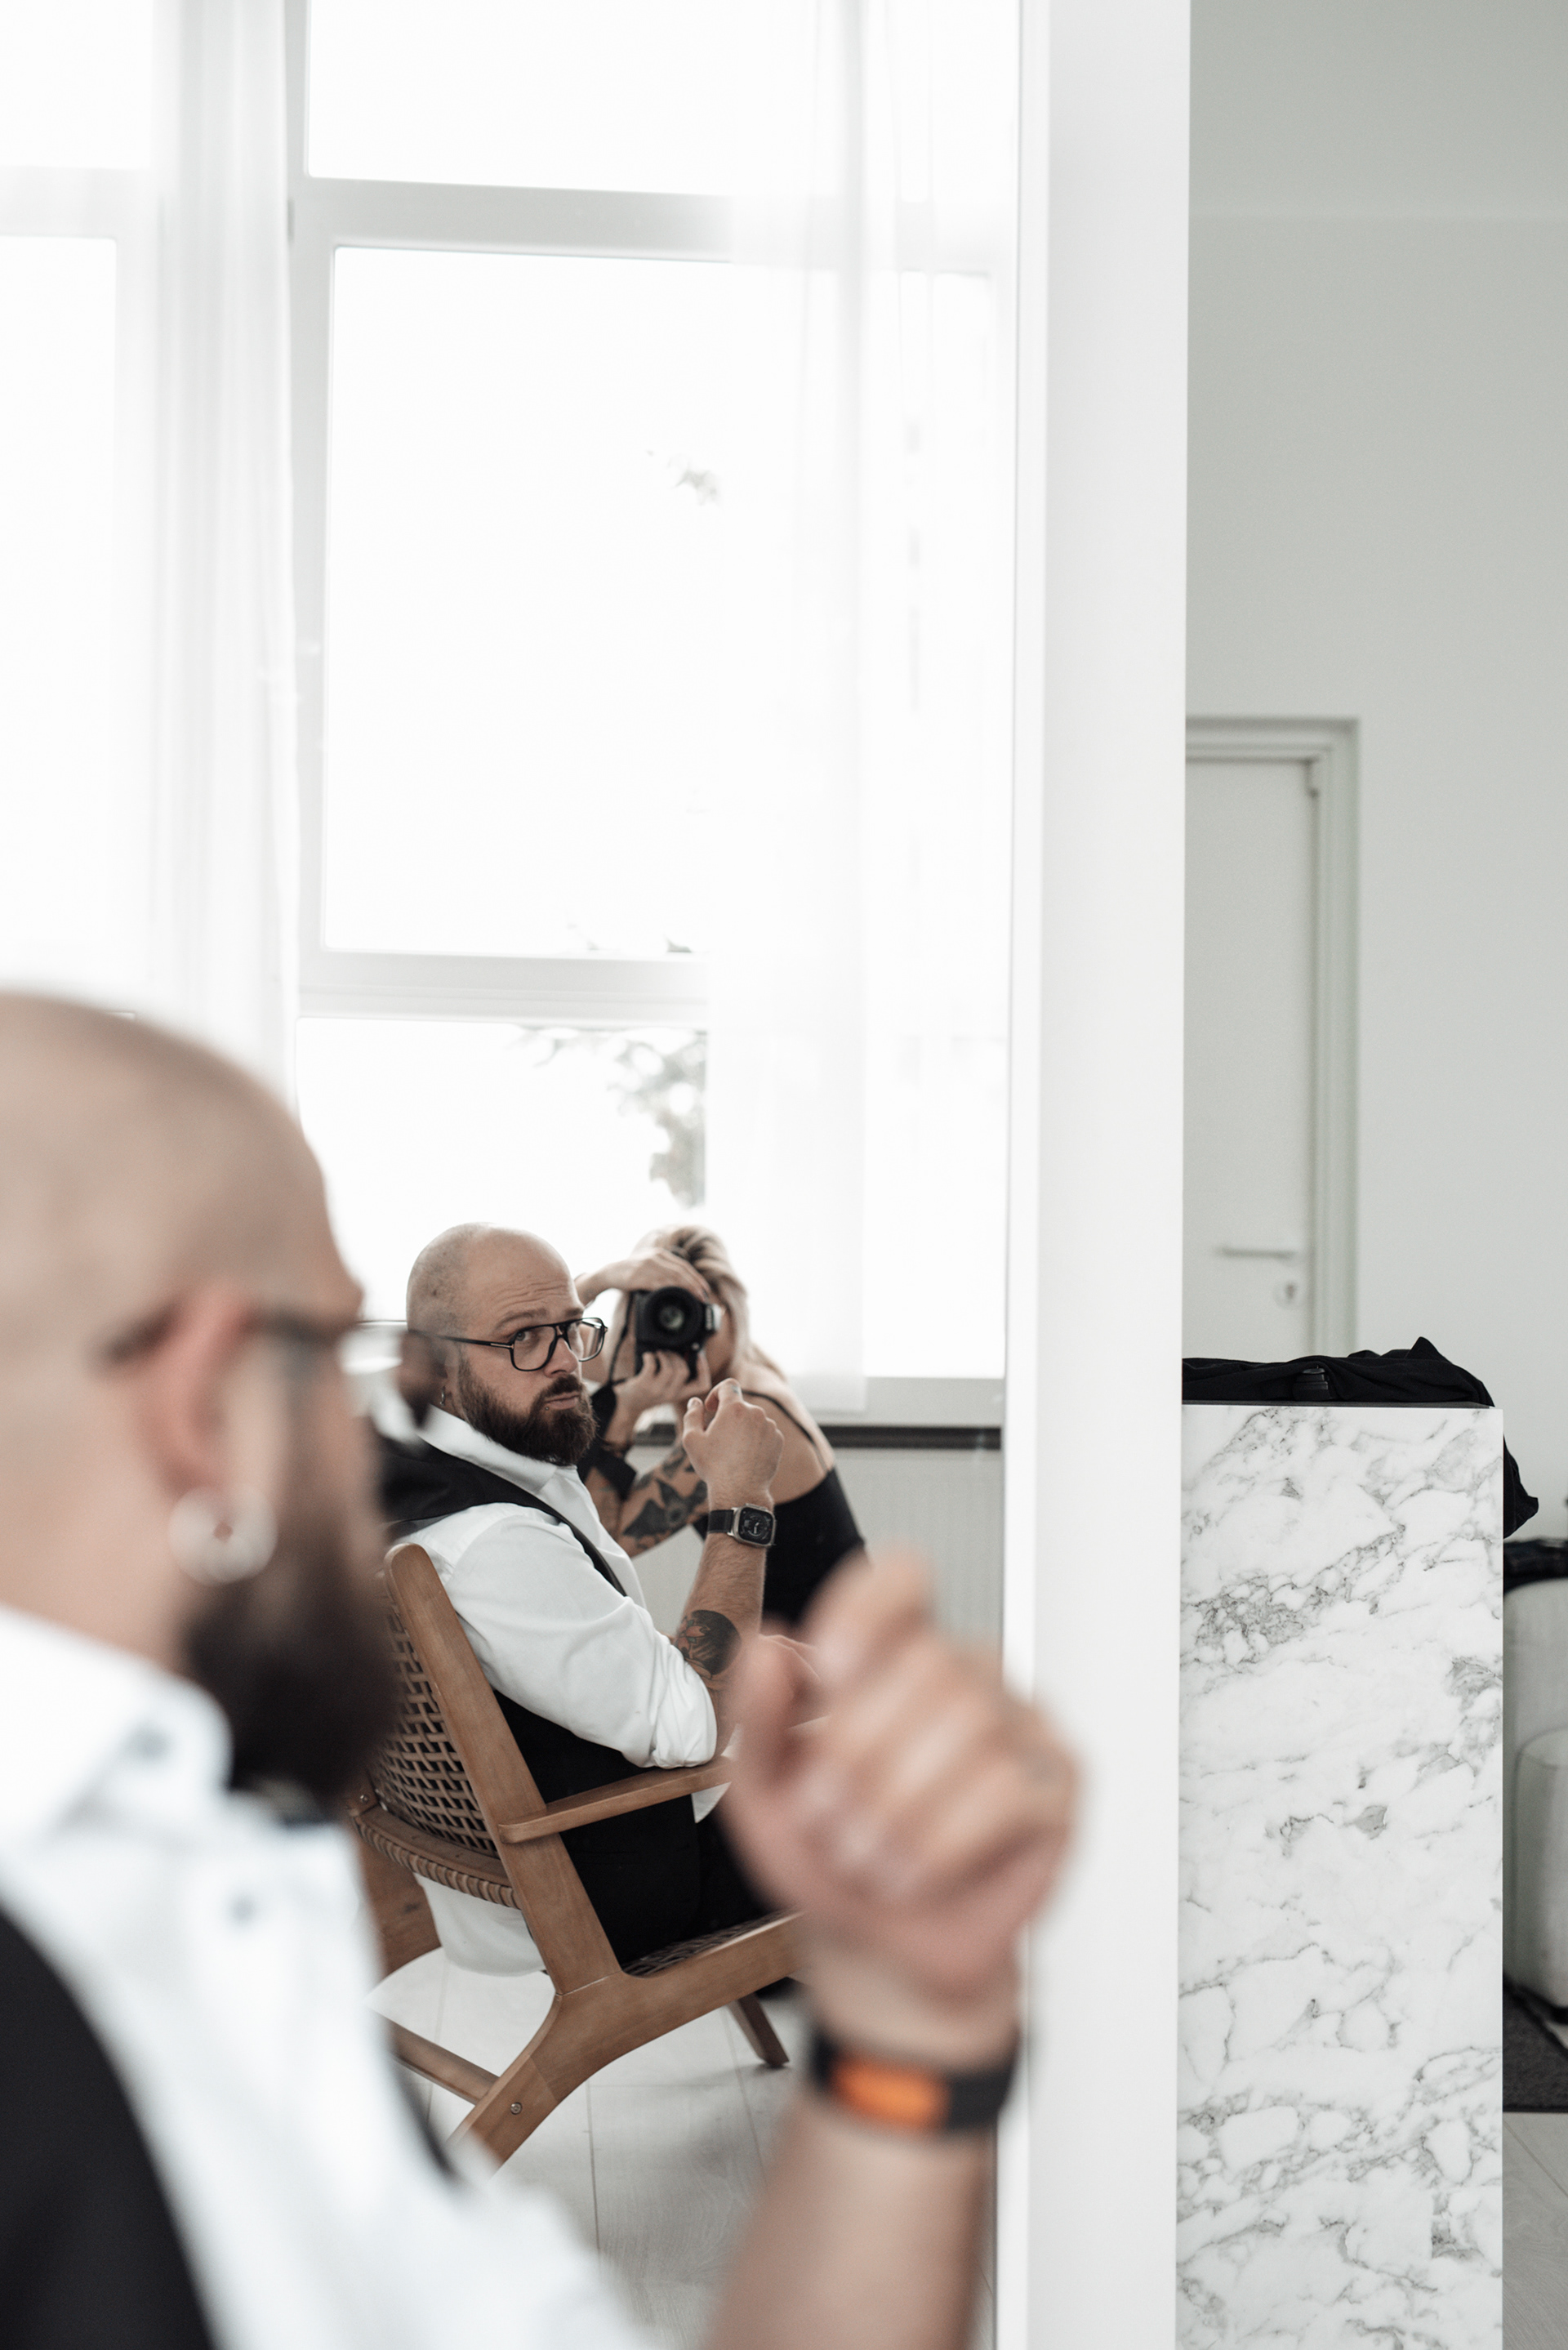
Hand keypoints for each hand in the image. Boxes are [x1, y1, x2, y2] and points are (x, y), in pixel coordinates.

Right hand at [577, 1249, 711, 1305]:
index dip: (696, 1277)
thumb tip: (682, 1284)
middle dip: (694, 1284)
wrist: (611, 1272)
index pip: (684, 1266)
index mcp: (661, 1254)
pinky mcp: (639, 1276)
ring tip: (694, 1297)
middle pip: (681, 1271)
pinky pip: (658, 1284)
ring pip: (672, 1278)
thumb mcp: (650, 1265)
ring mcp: (648, 1266)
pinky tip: (676, 1297)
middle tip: (703, 1296)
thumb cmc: (632, 1272)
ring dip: (686, 1288)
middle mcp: (656, 1257)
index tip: (704, 1288)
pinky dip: (669, 1290)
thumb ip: (664, 1270)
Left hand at [602, 1349, 707, 1444]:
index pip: (702, 1386)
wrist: (628, 1404)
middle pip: (684, 1371)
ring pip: (670, 1369)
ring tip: (659, 1354)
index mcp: (679, 1395)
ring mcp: (657, 1390)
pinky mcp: (644, 1384)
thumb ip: (677, 1377)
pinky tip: (648, 1356)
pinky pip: (652, 1365)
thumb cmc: (649, 1391)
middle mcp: (670, 1395)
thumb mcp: (667, 1388)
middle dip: (677, 1357)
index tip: (699, 1357)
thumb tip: (688, 1352)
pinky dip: (650, 1356)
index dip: (704, 1369)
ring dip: (665, 1356)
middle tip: (669, 1353)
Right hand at [683, 1379, 782, 1509]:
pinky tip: (746, 1457)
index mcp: (734, 1408)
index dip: (716, 1393)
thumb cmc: (713, 1466)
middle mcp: (756, 1413)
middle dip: (728, 1417)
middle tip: (718, 1439)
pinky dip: (755, 1439)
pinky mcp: (778, 1440)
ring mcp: (770, 1426)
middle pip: (740, 1406)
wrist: (740, 1491)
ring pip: (753, 1419)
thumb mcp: (692, 1440)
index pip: (728, 1386)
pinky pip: (764, 1432)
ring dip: (743, 1428)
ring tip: (733, 1451)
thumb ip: (692, 1415)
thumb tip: (696, 1402)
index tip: (711, 1409)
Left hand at [722, 1549, 1076, 2053]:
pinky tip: (912, 1874)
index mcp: (896, 1653)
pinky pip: (1007, 1792)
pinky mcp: (1057, 1788)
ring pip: (970, 1726)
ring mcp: (1022, 1727)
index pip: (906, 1576)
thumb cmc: (829, 1853)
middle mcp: (966, 1674)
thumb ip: (757, 1714)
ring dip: (896, 1809)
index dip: (870, 1611)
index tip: (829, 1670)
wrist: (879, 1951)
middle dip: (859, 1753)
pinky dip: (940, 1845)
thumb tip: (769, 1645)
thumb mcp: (765, 1789)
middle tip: (827, 1817)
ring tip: (864, 1857)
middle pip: (928, 1664)